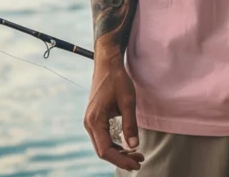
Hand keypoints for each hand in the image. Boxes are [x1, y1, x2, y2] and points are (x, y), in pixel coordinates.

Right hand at [83, 56, 144, 171]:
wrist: (107, 64)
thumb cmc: (117, 80)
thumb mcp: (128, 101)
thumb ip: (130, 124)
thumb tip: (134, 146)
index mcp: (95, 120)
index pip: (106, 150)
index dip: (121, 160)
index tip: (136, 163)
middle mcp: (89, 123)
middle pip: (103, 150)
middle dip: (121, 158)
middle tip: (140, 160)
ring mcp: (91, 121)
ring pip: (102, 145)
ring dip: (119, 152)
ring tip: (136, 154)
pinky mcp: (95, 118)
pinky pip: (103, 137)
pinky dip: (114, 144)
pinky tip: (127, 145)